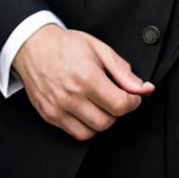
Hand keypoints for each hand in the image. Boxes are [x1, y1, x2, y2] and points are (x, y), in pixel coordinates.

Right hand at [13, 23, 154, 140]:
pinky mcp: (50, 116)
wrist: (35, 46)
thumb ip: (122, 70)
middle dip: (117, 110)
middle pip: (108, 120)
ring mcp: (59, 108)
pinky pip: (77, 133)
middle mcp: (72, 96)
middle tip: (114, 96)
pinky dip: (87, 126)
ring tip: (99, 102)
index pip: (120, 104)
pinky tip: (86, 110)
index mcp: (87, 77)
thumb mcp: (99, 49)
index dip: (133, 102)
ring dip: (102, 119)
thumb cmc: (66, 45)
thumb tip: (143, 87)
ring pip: (93, 131)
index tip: (133, 96)